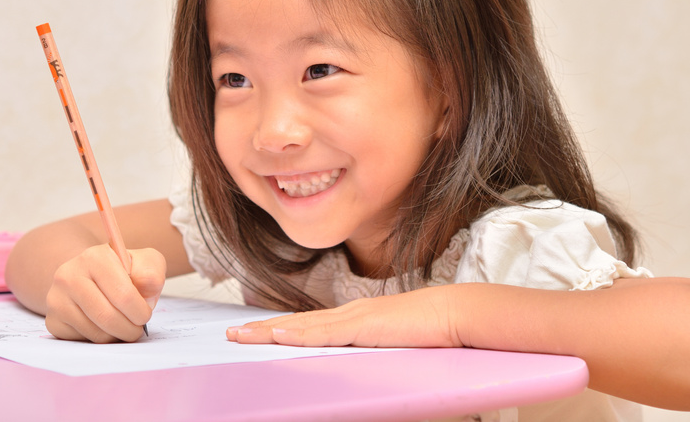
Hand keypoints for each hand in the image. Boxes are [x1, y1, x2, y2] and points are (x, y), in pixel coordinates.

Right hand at [44, 244, 165, 342]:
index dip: (140, 312)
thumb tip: (147, 286)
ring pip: (96, 333)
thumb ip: (152, 271)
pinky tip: (104, 326)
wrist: (92, 276)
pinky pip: (83, 341)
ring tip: (123, 325)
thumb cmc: (123, 271)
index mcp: (94, 257)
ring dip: (117, 336)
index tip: (145, 316)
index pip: (123, 295)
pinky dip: (100, 339)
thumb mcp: (145, 262)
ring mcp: (56, 299)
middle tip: (137, 329)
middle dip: (130, 329)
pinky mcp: (52, 320)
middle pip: (107, 317)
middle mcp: (69, 275)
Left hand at [225, 287, 464, 347]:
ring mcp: (355, 318)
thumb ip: (376, 357)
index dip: (280, 328)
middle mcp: (349, 314)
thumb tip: (364, 376)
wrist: (457, 313)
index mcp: (356, 319)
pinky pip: (325, 332)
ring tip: (241, 336)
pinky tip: (278, 336)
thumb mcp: (396, 348)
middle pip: (297, 323)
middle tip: (232, 334)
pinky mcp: (364, 326)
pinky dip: (299, 334)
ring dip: (269, 332)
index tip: (255, 332)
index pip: (310, 325)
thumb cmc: (434, 333)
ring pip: (302, 326)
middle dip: (262, 329)